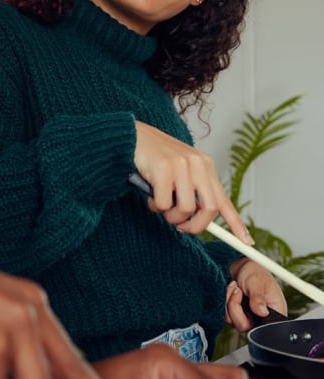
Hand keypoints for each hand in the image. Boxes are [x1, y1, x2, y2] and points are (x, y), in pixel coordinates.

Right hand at [134, 121, 252, 242]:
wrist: (131, 136)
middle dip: (196, 226)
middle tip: (181, 228)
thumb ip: (192, 190)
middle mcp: (197, 164)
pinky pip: (164, 203)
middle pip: (209, 208)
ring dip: (171, 216)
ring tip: (160, 204)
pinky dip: (155, 206)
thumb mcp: (180, 171)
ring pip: (185, 209)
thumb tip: (199, 218)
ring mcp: (181, 165)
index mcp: (204, 165)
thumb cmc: (154, 158)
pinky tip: (150, 194)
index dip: (235, 222)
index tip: (246, 241)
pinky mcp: (163, 168)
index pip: (223, 199)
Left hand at [226, 258, 287, 330]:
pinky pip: (226, 317)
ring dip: (229, 303)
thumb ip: (258, 298)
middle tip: (238, 291)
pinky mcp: (236, 316)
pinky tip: (231, 292)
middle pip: (244, 326)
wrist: (241, 266)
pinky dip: (225, 303)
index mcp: (274, 312)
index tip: (249, 305)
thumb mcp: (257, 282)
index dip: (255, 321)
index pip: (267, 328)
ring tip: (236, 288)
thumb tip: (262, 313)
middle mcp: (261, 318)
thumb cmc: (254, 271)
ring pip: (232, 322)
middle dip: (236, 307)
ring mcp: (247, 318)